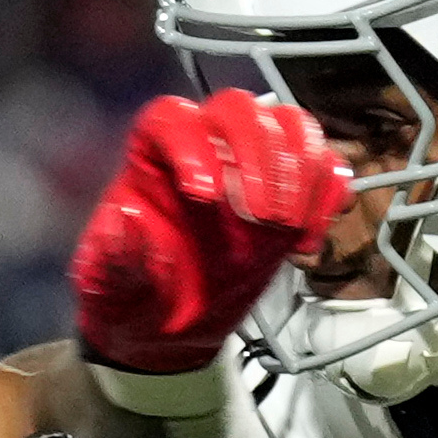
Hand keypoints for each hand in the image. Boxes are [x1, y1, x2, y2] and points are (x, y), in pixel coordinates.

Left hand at [71, 92, 355, 375]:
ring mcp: (252, 164)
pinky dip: (328, 195)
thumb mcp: (109, 289)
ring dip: (300, 170)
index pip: (171, 118)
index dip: (190, 145)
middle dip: (258, 156)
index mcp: (150, 158)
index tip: (203, 195)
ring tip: (286, 227)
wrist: (170, 328)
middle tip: (260, 215)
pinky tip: (307, 241)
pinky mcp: (290, 191)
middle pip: (239, 110)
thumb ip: (116, 260)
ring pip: (289, 125)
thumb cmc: (133, 298)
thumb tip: (125, 223)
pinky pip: (325, 166)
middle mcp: (204, 146)